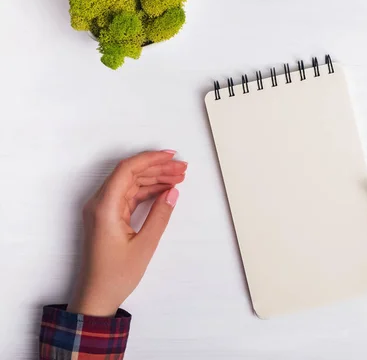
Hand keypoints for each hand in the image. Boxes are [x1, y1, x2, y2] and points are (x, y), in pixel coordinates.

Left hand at [68, 151, 186, 316]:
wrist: (96, 297)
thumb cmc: (115, 276)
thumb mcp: (144, 246)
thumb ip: (160, 216)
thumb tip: (172, 192)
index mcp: (104, 208)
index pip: (127, 170)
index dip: (150, 159)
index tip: (171, 156)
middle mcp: (100, 204)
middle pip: (130, 174)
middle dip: (157, 168)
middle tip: (182, 169)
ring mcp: (102, 210)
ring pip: (131, 184)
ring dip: (154, 179)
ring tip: (178, 177)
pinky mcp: (108, 217)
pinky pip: (129, 196)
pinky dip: (147, 191)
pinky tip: (164, 191)